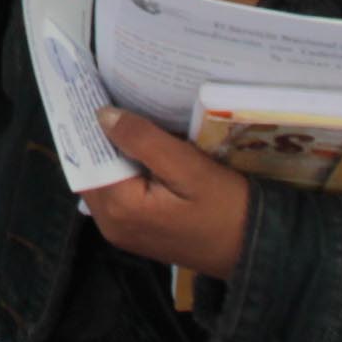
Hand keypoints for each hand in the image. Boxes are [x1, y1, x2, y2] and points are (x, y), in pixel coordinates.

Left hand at [82, 107, 256, 277]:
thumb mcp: (188, 166)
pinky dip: (120, 172)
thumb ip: (143, 140)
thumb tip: (103, 115)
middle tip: (103, 98)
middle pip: (90, 172)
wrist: (253, 248)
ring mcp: (121, 233)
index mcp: (120, 208)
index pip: (88, 159)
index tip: (90, 93)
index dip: (88, 126)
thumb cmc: (226, 207)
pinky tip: (135, 151)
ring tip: (119, 119)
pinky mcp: (134, 233)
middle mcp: (111, 225)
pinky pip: (115, 196)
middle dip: (95, 139)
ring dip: (107, 155)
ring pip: (101, 183)